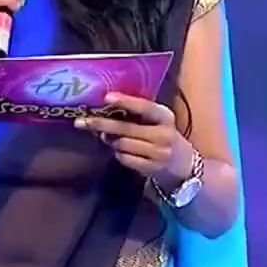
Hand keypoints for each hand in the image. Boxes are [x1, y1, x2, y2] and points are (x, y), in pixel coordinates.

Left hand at [75, 92, 193, 185]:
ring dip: (110, 141)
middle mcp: (164, 134)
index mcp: (165, 117)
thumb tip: (106, 107)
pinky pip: (125, 158)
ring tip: (107, 138)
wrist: (186, 167)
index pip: (145, 107)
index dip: (126, 101)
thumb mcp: (158, 122)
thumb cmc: (164, 137)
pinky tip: (120, 151)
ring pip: (122, 144)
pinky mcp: (153, 168)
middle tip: (80, 122)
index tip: (106, 97)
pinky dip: (118, 154)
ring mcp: (159, 153)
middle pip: (126, 128)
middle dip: (101, 124)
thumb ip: (138, 115)